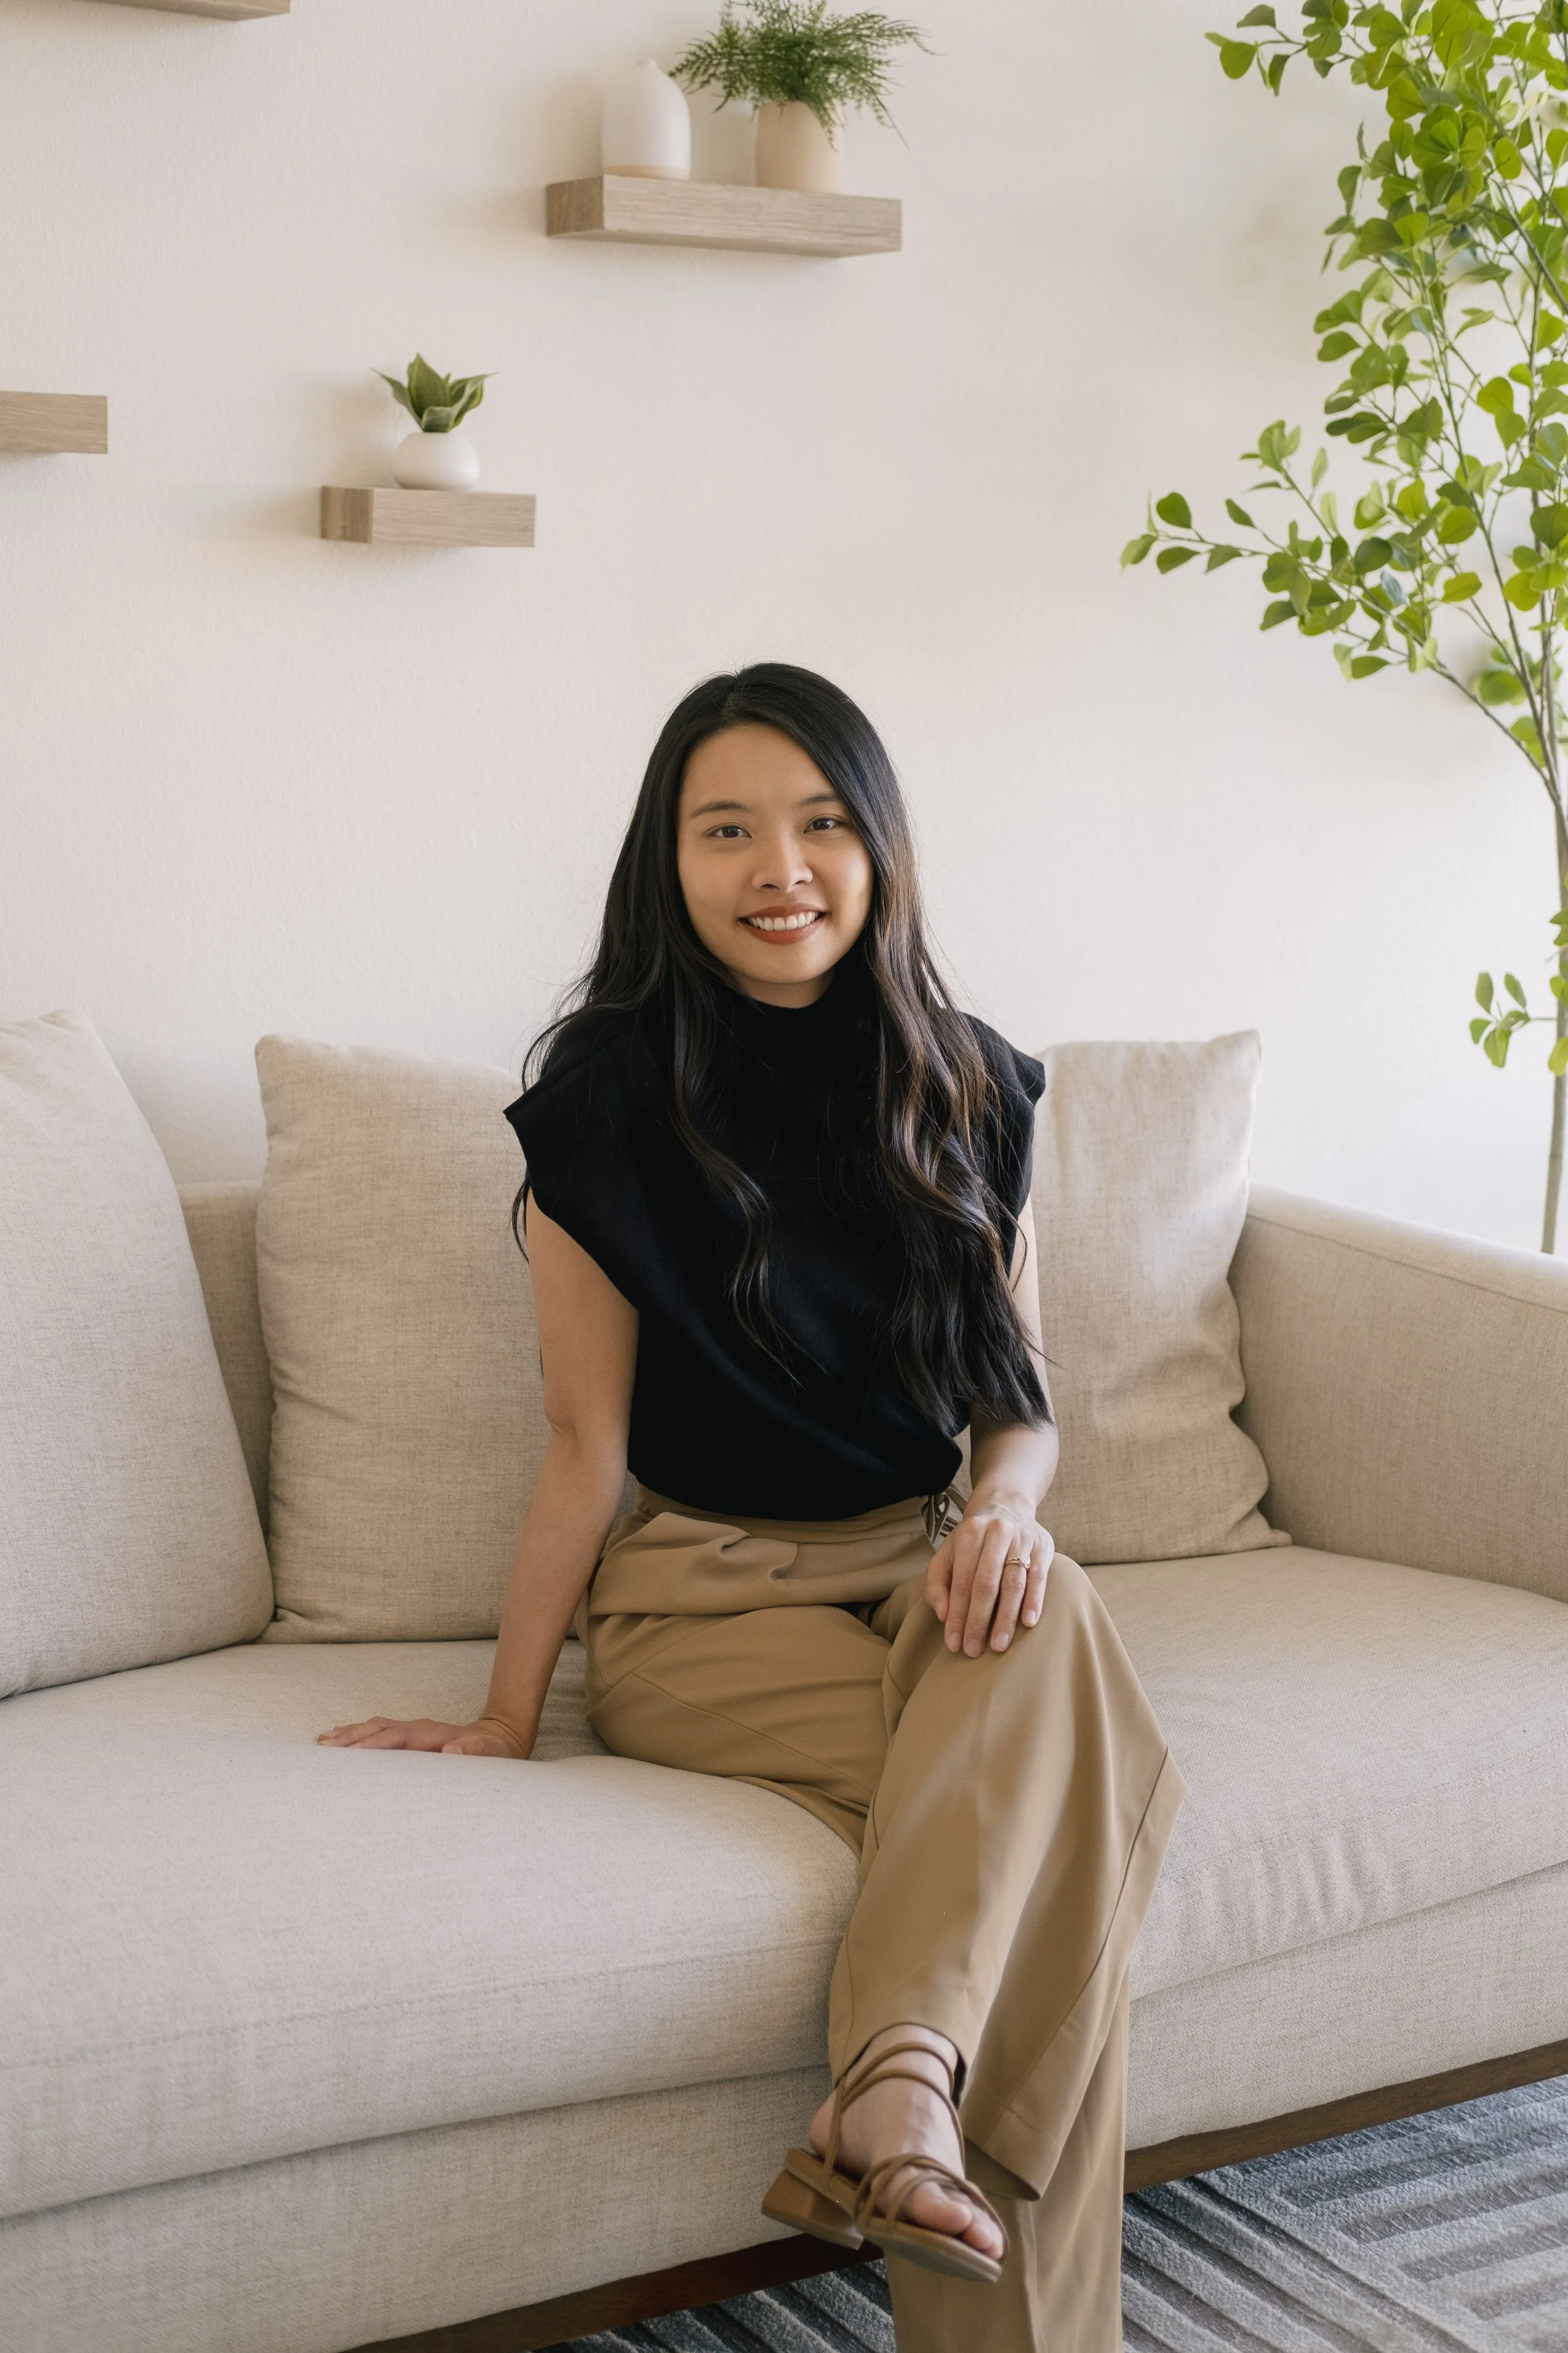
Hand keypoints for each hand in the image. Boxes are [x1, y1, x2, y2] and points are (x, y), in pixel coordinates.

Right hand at [316, 1715, 532, 1757]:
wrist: (499, 1737)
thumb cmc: (493, 1753)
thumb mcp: (491, 1755)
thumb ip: (473, 1751)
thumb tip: (451, 1749)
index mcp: (435, 1734)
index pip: (398, 1738)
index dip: (374, 1745)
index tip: (350, 1754)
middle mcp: (420, 1728)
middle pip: (380, 1729)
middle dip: (352, 1738)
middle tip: (324, 1749)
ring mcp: (414, 1729)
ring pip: (376, 1726)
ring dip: (350, 1733)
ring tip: (323, 1742)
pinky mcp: (410, 1734)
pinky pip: (379, 1730)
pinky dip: (358, 1732)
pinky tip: (340, 1737)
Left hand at [926, 1500, 1052, 1656]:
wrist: (1007, 1507)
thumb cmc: (973, 1540)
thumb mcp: (948, 1553)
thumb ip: (938, 1582)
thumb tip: (943, 1615)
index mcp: (970, 1534)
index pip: (961, 1582)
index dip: (957, 1615)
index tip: (954, 1644)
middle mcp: (996, 1534)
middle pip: (986, 1584)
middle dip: (978, 1621)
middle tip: (973, 1650)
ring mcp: (1022, 1539)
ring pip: (1013, 1583)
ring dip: (1005, 1618)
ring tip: (999, 1645)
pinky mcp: (1043, 1547)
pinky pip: (1039, 1578)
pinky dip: (1034, 1601)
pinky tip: (1028, 1623)